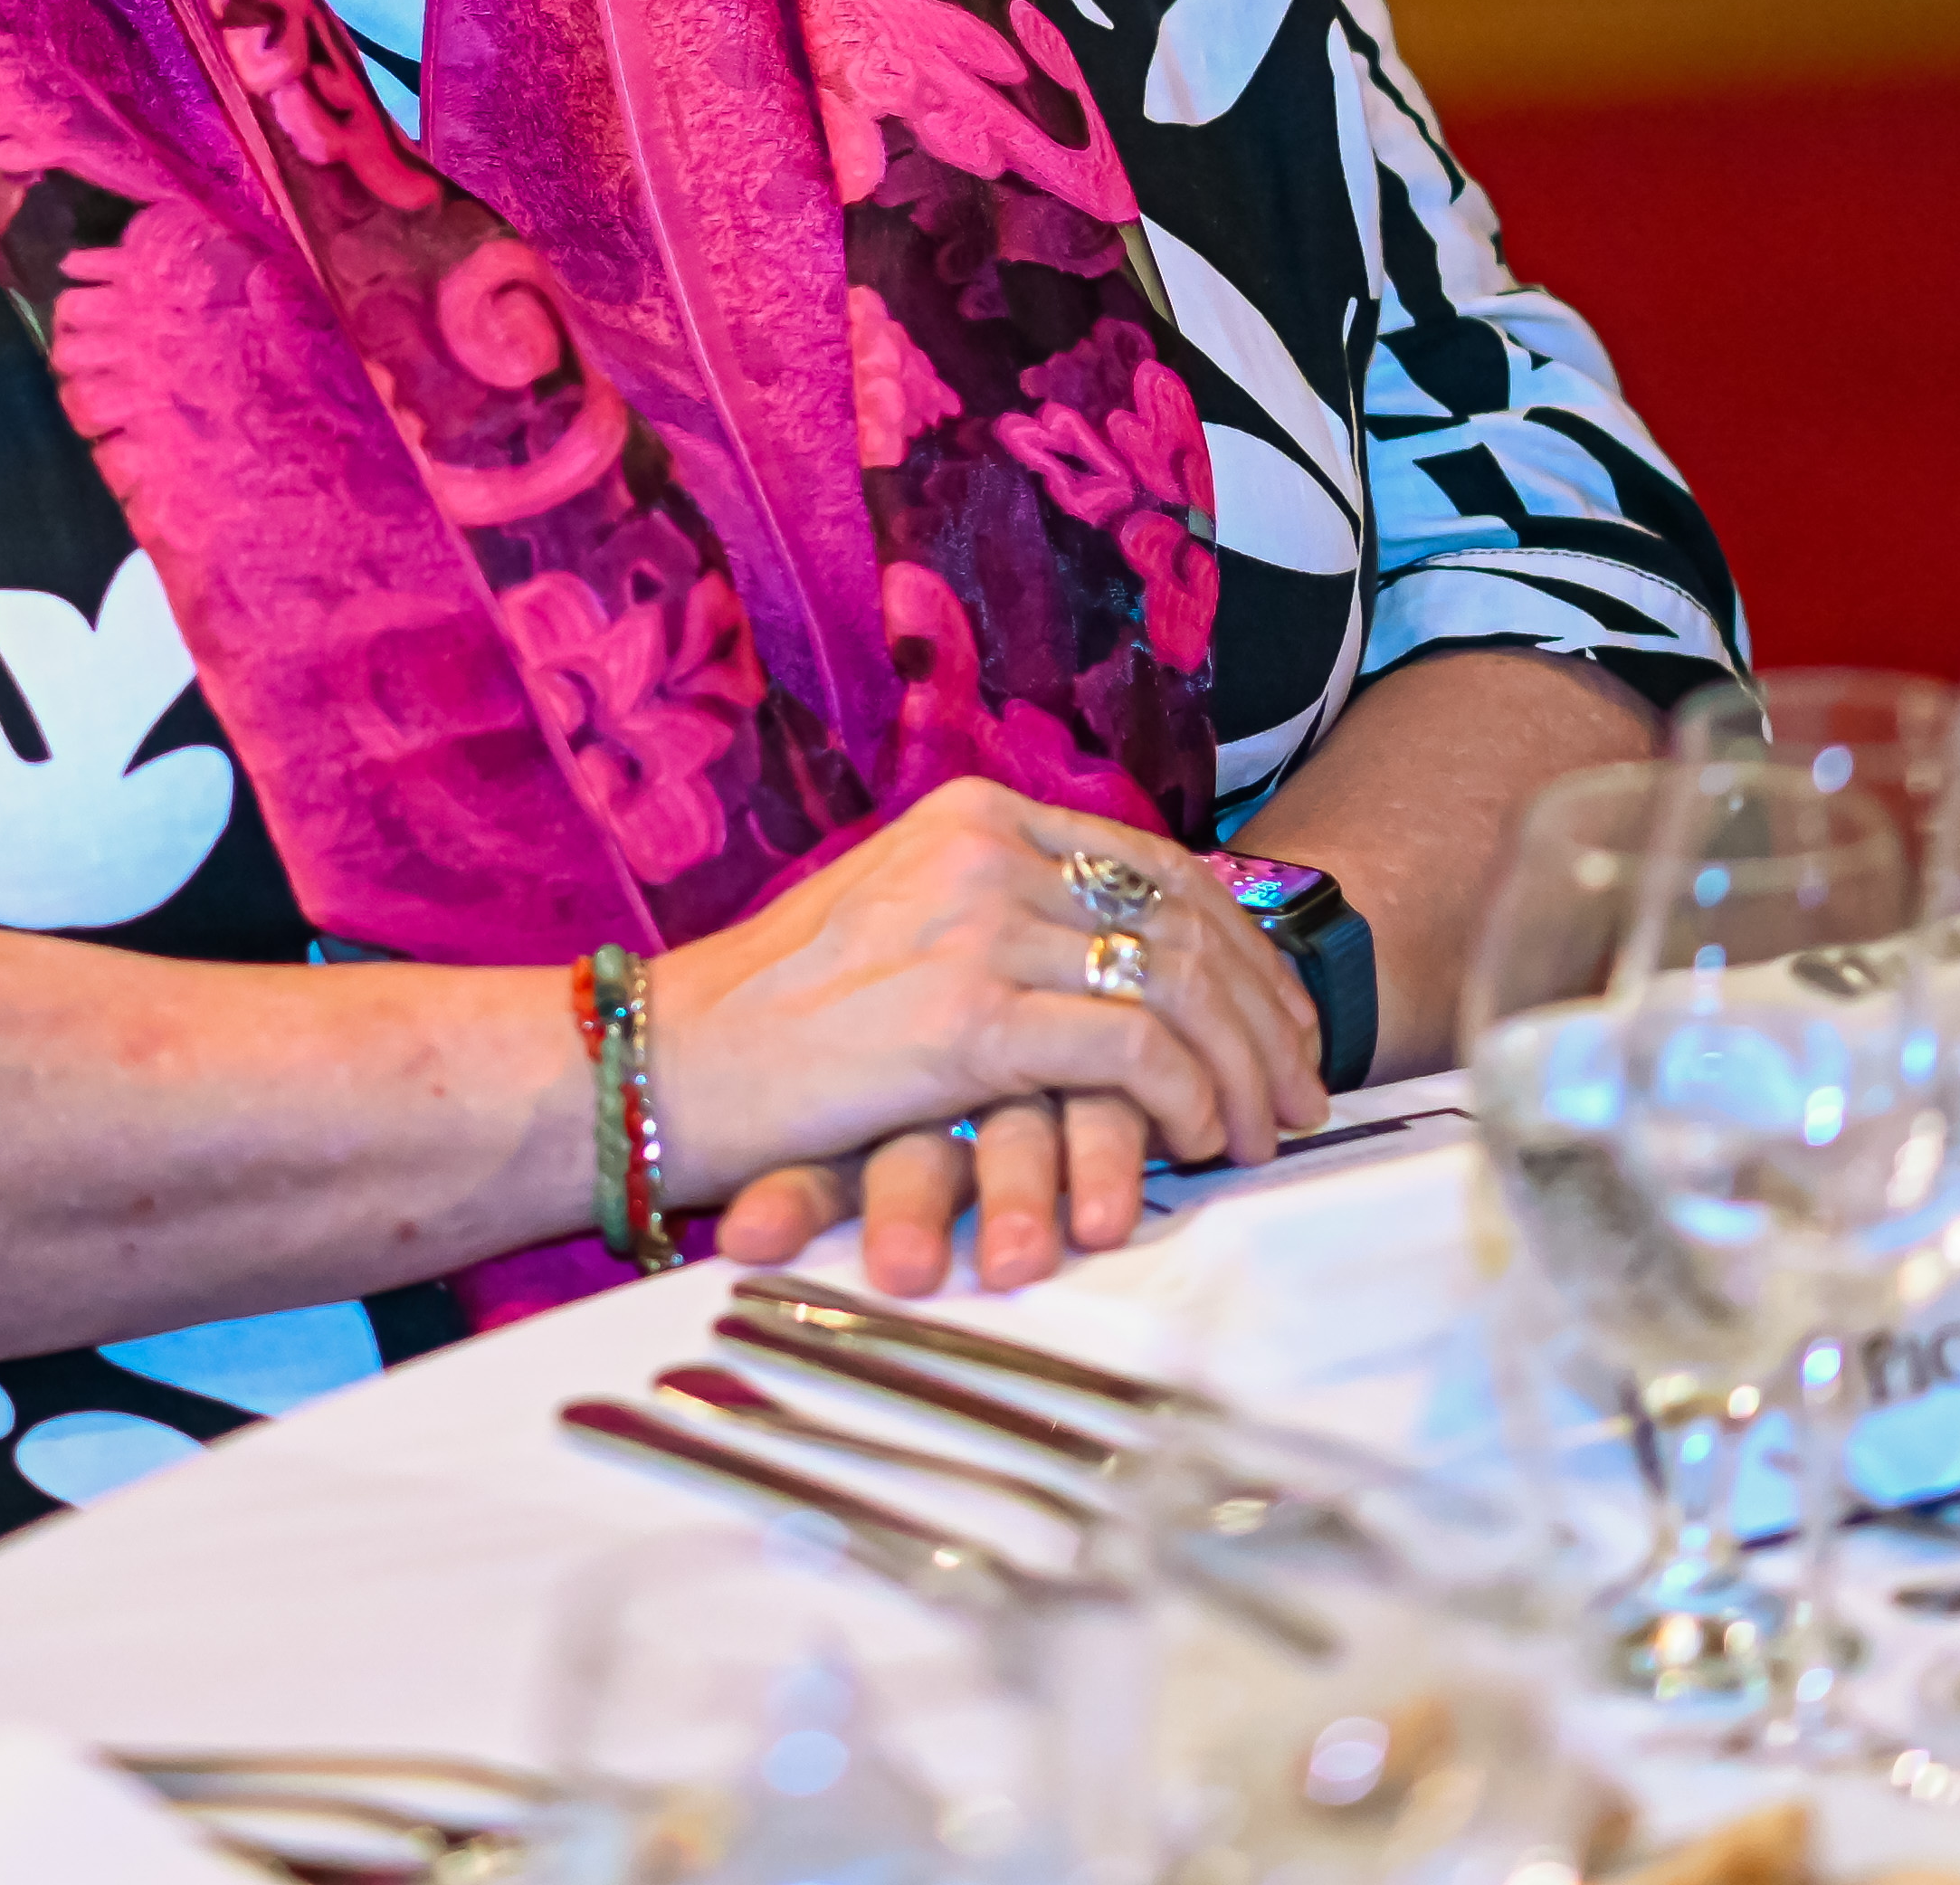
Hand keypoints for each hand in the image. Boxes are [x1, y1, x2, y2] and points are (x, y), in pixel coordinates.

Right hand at [653, 779, 1324, 1270]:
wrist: (658, 1063)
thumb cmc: (766, 1022)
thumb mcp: (895, 928)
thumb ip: (996, 921)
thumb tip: (1114, 970)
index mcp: (974, 816)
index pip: (1159, 867)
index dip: (1241, 949)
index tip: (1278, 1023)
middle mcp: (987, 852)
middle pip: (1187, 920)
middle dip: (1265, 1017)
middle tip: (1300, 1093)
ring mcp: (978, 926)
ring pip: (1178, 986)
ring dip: (1241, 1072)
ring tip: (1261, 1135)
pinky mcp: (968, 1015)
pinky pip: (1133, 1051)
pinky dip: (1186, 1102)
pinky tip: (1197, 1142)